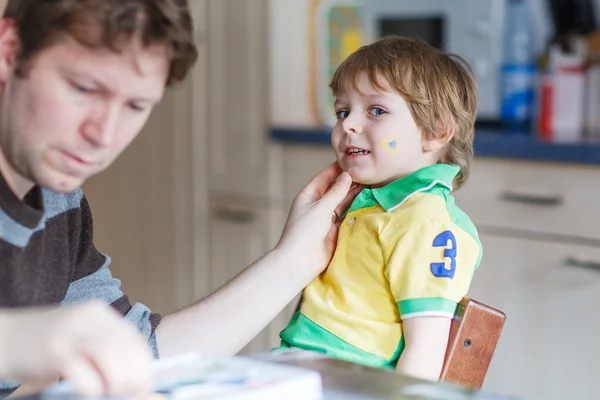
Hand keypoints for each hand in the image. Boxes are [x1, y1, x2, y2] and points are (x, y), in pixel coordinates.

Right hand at [0, 301, 152, 395]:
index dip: (144, 364)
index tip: (145, 383)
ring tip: (113, 393)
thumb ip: (105, 350)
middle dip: (134, 374)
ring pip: (110, 354)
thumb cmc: (46, 345)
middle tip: (132, 392)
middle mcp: (87, 318)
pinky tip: (91, 392)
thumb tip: (134, 377)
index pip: (134, 337)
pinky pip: (82, 370)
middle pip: (126, 346)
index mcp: (99, 313)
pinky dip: (92, 386)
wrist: (5, 337)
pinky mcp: (52, 349)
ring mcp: (70, 332)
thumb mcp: (81, 338)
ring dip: (117, 380)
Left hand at [276, 162, 362, 281]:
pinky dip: (356, 212)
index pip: (323, 178)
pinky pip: (347, 218)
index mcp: (308, 197)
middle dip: (349, 183)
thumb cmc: (304, 232)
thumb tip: (347, 176)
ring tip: (371, 186)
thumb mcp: (320, 208)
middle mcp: (317, 206)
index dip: (336, 169)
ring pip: (343, 204)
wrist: (299, 261)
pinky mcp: (334, 232)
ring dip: (355, 197)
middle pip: (335, 191)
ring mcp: (326, 220)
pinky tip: (368, 204)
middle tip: (367, 174)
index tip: (350, 161)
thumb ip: (335, 193)